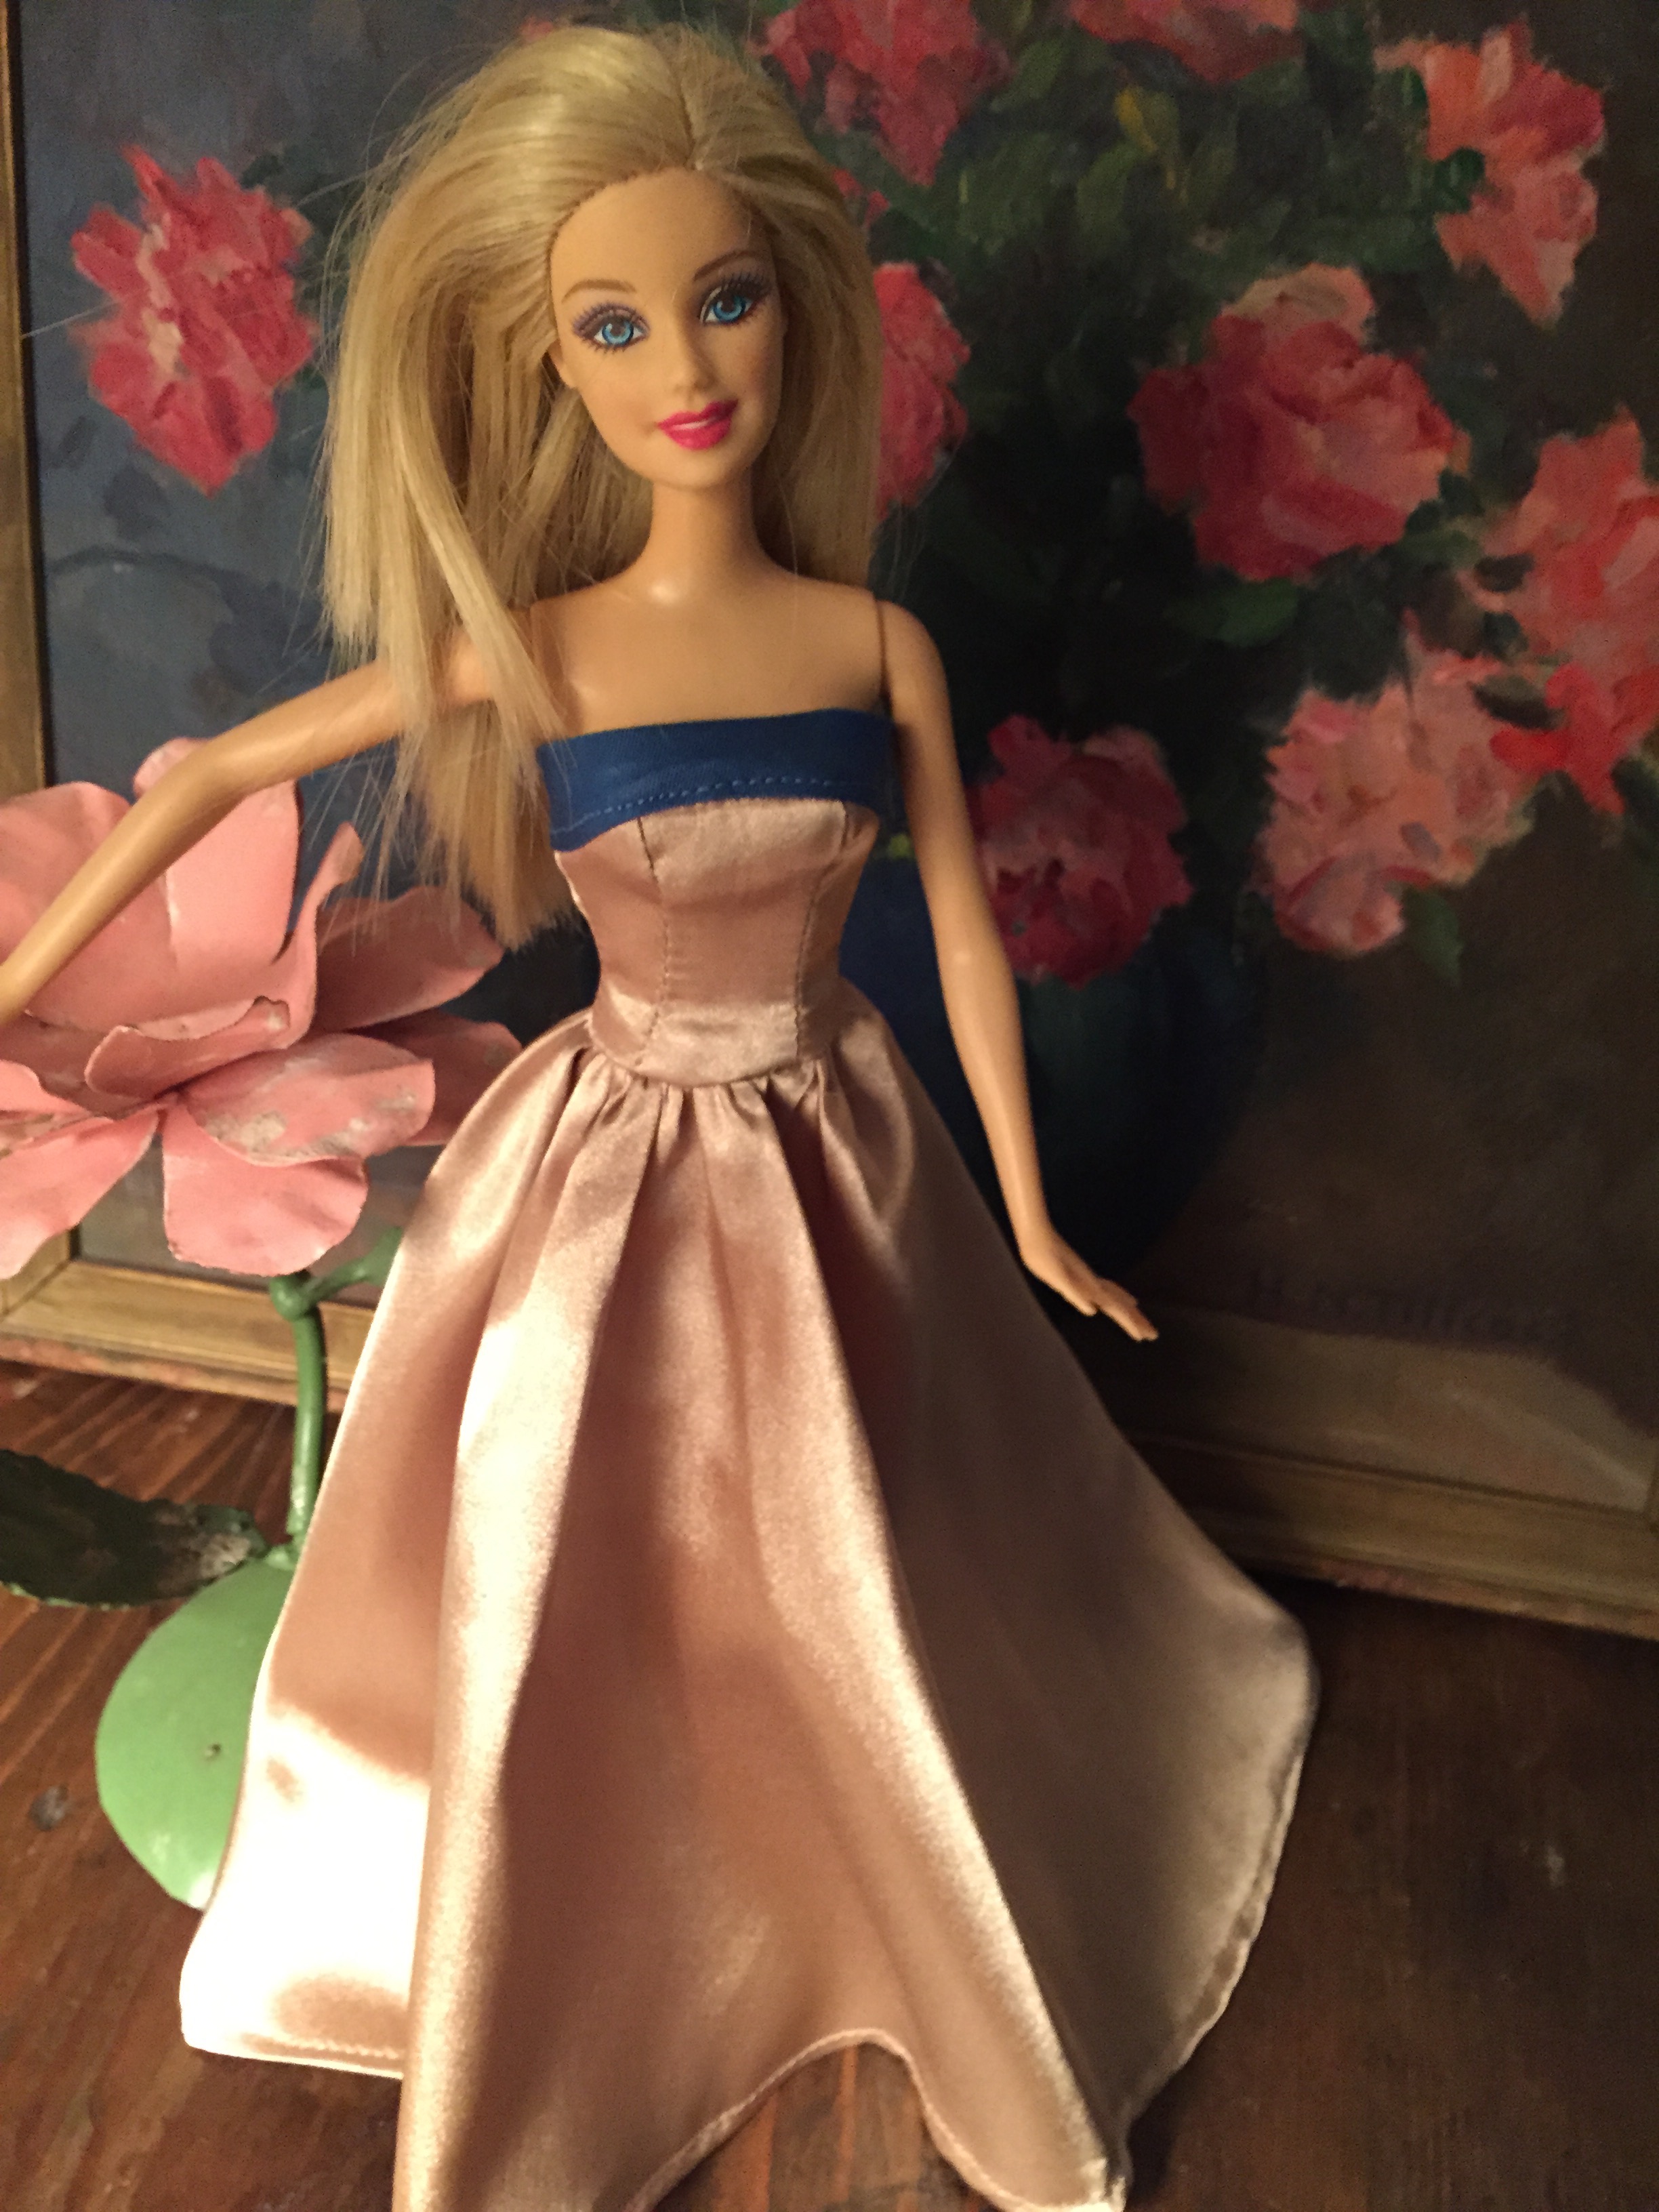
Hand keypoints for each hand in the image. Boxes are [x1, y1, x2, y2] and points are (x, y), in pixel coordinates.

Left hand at [1015, 1221, 1157, 1339]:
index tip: (1146, 1336)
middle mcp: (1092, 1283)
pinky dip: (1113, 1295)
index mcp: (1089, 1287)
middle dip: (1137, 1319)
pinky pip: (1104, 1288)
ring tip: (1138, 1312)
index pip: (1117, 1309)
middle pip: (1121, 1304)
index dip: (1131, 1323)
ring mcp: (1087, 1278)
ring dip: (1128, 1307)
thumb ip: (1073, 1292)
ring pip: (1115, 1294)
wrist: (1036, 1234)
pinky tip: (1106, 1298)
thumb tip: (1092, 1310)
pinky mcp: (1078, 1274)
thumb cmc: (1042, 1256)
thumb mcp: (1056, 1277)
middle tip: (1153, 1334)